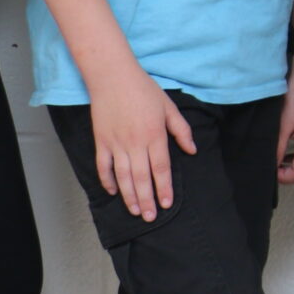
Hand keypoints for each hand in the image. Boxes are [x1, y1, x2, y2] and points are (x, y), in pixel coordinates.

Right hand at [91, 69, 195, 219]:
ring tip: (136, 211)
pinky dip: (108, 181)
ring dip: (130, 196)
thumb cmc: (143, 88)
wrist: (112, 75)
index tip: (167, 204)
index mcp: (154, 134)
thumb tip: (192, 151)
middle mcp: (135, 143)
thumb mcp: (169, 106)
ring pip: (123, 177)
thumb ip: (181, 130)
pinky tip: (114, 192)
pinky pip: (104, 167)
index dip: (164, 188)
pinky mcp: (101, 141)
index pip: (161, 168)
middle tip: (151, 217)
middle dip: (147, 200)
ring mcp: (116, 143)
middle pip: (142, 178)